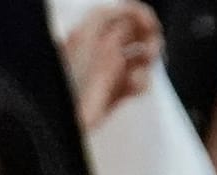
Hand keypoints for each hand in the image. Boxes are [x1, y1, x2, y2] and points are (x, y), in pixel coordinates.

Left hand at [64, 2, 163, 129]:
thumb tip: (132, 16)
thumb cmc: (67, 81)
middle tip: (152, 50)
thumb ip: (110, 25)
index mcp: (90, 33)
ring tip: (143, 70)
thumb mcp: (87, 41)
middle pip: (133, 34)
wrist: (63, 119)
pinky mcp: (114, 94)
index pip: (120, 14)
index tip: (151, 25)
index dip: (138, 15)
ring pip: (139, 59)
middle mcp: (100, 50)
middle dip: (148, 39)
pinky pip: (137, 83)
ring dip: (147, 63)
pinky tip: (135, 86)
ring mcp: (108, 72)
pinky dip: (142, 83)